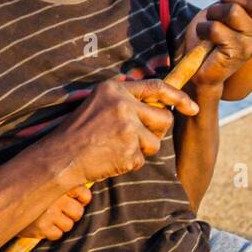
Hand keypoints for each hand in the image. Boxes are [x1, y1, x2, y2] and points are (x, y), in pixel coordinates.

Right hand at [20, 185, 91, 239]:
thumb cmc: (24, 188)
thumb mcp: (40, 177)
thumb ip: (58, 178)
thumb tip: (84, 181)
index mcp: (58, 181)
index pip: (85, 194)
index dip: (81, 199)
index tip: (74, 200)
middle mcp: (56, 197)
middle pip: (78, 212)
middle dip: (71, 214)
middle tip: (59, 211)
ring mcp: (49, 213)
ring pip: (68, 225)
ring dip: (60, 224)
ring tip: (48, 217)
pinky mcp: (41, 228)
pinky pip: (57, 234)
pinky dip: (51, 232)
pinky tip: (41, 224)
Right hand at [50, 77, 197, 185]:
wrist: (59, 157)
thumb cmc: (77, 133)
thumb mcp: (97, 105)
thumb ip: (124, 102)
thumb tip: (158, 108)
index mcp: (115, 90)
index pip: (156, 87)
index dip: (178, 97)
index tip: (192, 107)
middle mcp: (123, 105)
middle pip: (163, 118)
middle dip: (155, 131)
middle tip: (135, 138)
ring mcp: (127, 128)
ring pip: (155, 142)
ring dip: (141, 150)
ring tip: (116, 150)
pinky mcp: (128, 150)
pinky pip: (141, 160)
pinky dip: (128, 164)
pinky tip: (110, 159)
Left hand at [189, 0, 251, 88]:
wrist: (200, 67)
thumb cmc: (213, 34)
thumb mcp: (227, 6)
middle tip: (217, 10)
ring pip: (233, 11)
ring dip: (213, 13)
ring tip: (210, 24)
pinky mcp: (237, 53)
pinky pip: (217, 28)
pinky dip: (204, 28)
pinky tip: (205, 37)